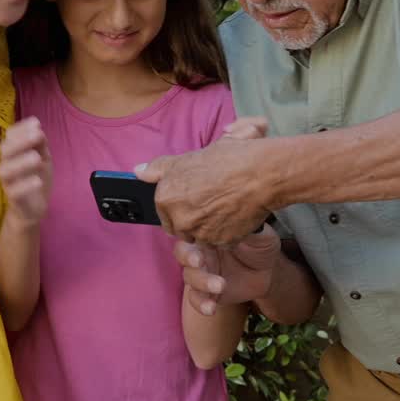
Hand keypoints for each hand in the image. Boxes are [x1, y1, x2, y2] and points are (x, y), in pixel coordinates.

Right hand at [0, 117, 51, 225]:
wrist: (32, 209)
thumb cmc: (36, 178)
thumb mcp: (43, 158)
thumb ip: (40, 144)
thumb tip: (38, 128)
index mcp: (13, 152)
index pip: (10, 136)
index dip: (21, 128)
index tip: (36, 123)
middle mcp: (6, 164)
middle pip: (5, 149)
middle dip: (21, 140)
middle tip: (38, 135)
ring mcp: (8, 182)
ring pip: (6, 170)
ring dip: (21, 162)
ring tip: (37, 158)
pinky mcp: (12, 198)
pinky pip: (14, 191)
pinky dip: (25, 185)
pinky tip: (38, 181)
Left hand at [138, 116, 272, 242]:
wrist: (260, 174)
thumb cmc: (226, 160)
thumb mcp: (187, 157)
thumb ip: (159, 168)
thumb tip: (139, 171)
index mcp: (166, 197)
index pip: (163, 210)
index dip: (178, 203)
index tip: (192, 196)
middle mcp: (179, 218)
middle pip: (179, 226)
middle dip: (190, 218)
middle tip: (208, 202)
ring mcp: (199, 233)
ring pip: (198, 236)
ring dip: (206, 228)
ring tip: (222, 207)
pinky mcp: (220, 243)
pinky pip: (218, 242)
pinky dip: (224, 234)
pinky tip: (233, 216)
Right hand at [175, 225, 281, 315]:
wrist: (268, 272)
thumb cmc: (260, 247)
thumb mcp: (260, 236)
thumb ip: (249, 230)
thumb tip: (240, 221)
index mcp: (208, 235)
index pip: (190, 231)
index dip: (189, 235)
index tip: (199, 238)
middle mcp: (200, 253)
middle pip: (182, 253)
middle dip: (188, 258)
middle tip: (199, 262)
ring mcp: (202, 274)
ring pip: (189, 277)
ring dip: (201, 282)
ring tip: (221, 285)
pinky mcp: (207, 293)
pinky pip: (196, 299)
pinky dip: (201, 304)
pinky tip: (211, 308)